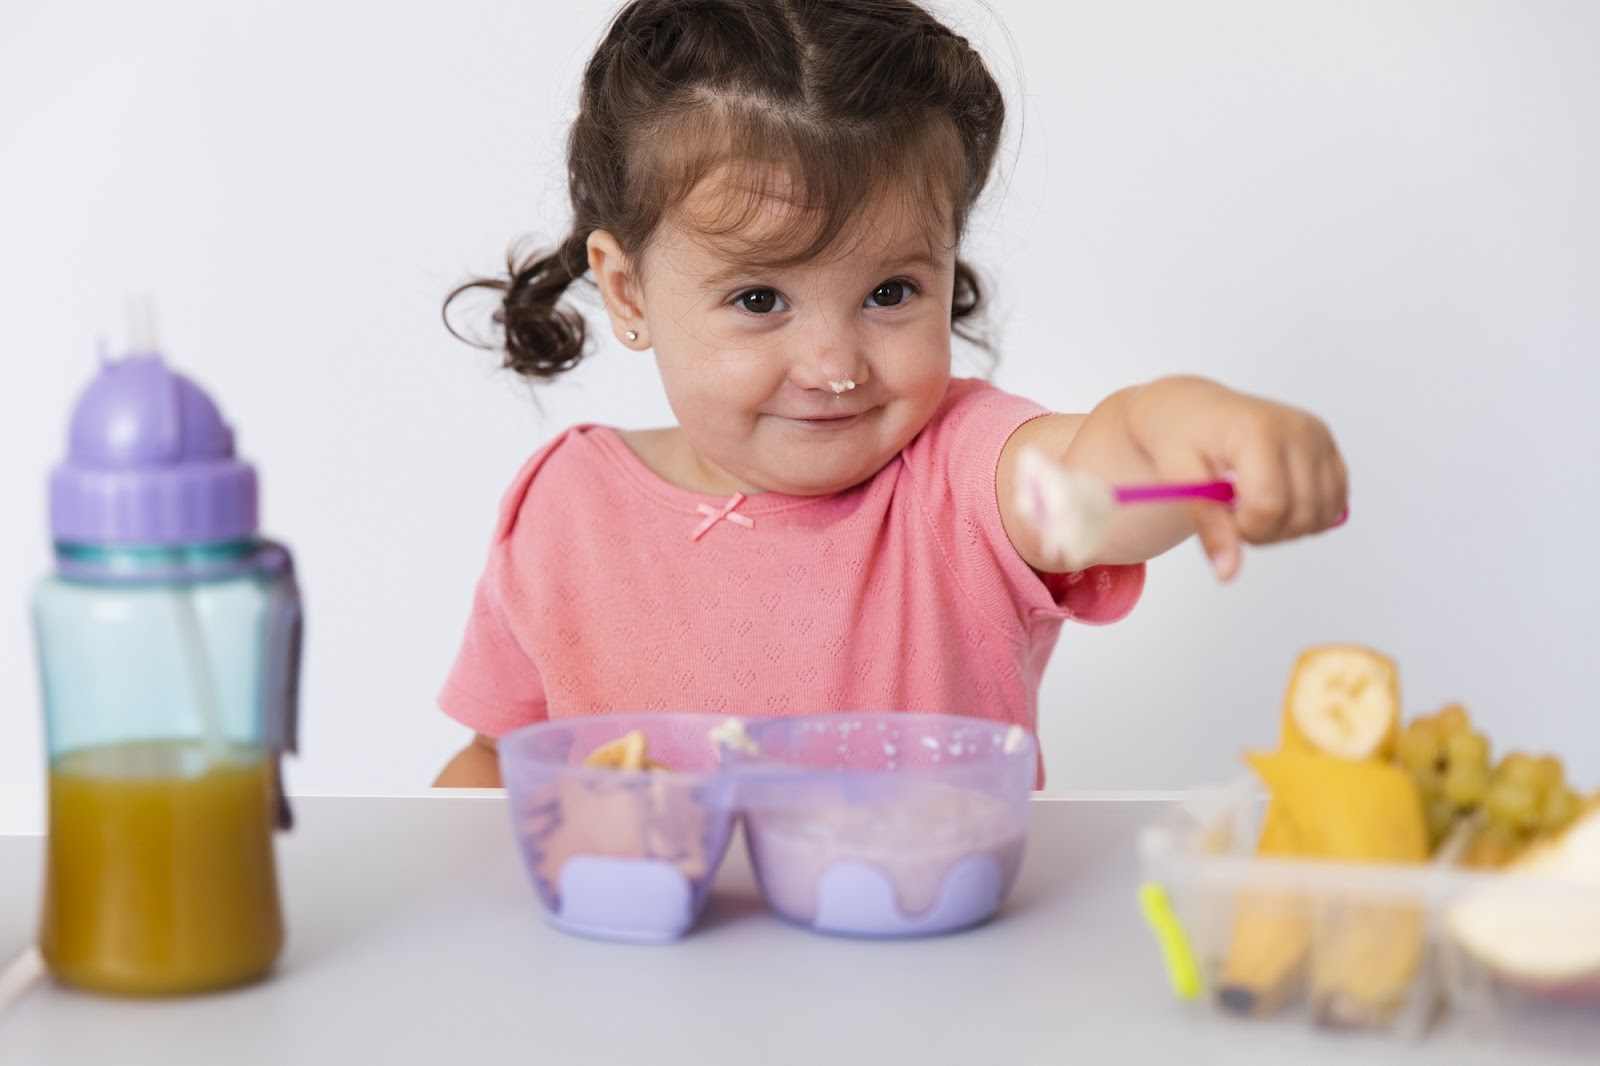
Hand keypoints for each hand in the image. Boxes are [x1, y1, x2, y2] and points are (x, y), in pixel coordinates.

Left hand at [1127, 377, 1347, 580]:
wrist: (1193, 409)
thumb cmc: (1181, 437)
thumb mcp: (1179, 477)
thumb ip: (1206, 523)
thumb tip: (1227, 573)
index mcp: (1260, 431)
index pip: (1268, 506)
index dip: (1243, 527)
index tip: (1220, 514)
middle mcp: (1299, 430)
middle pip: (1300, 515)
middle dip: (1263, 530)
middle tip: (1232, 512)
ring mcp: (1319, 438)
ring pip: (1321, 516)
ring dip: (1286, 527)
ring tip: (1251, 505)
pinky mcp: (1329, 448)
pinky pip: (1334, 504)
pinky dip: (1306, 517)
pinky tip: (1275, 501)